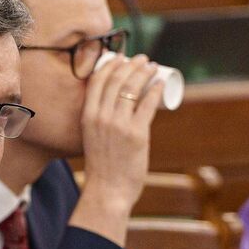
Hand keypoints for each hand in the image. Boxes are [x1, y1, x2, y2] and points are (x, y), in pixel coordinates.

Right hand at [70, 54, 160, 245]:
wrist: (107, 190)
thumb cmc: (101, 167)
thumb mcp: (92, 138)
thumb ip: (99, 125)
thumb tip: (113, 112)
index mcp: (88, 116)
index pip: (98, 80)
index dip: (111, 64)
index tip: (121, 58)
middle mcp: (102, 117)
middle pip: (117, 79)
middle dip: (131, 64)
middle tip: (142, 60)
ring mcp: (119, 125)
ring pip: (133, 88)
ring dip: (144, 72)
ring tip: (152, 67)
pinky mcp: (137, 134)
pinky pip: (147, 104)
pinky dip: (155, 90)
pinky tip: (160, 83)